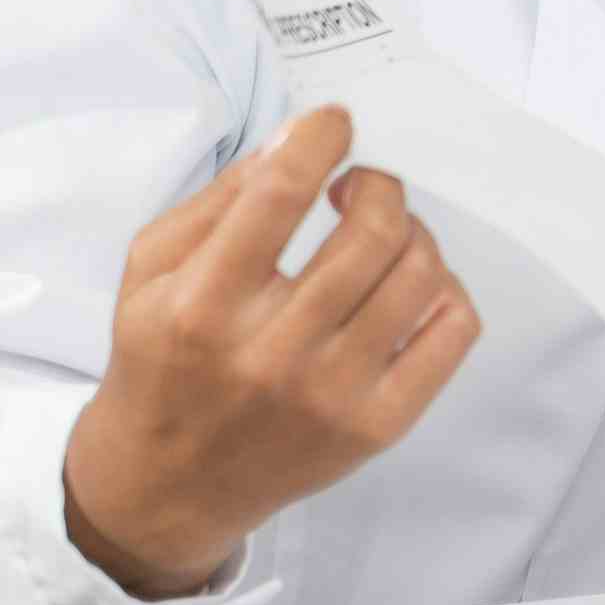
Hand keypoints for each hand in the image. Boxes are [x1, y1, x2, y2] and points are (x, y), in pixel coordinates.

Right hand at [65, 107, 479, 599]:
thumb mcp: (152, 270)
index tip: (334, 123)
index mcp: (203, 304)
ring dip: (412, 230)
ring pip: (420, 274)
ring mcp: (332, 394)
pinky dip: (445, 288)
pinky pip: (452, 332)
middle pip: (371, 232)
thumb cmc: (162, 360)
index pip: (280, 195)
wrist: (168, 481)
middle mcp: (271, 352)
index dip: (321, 138)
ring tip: (382, 232)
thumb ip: (220, 199)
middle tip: (358, 187)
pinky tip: (408, 284)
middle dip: (376, 185)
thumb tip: (297, 142)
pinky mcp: (378, 426)